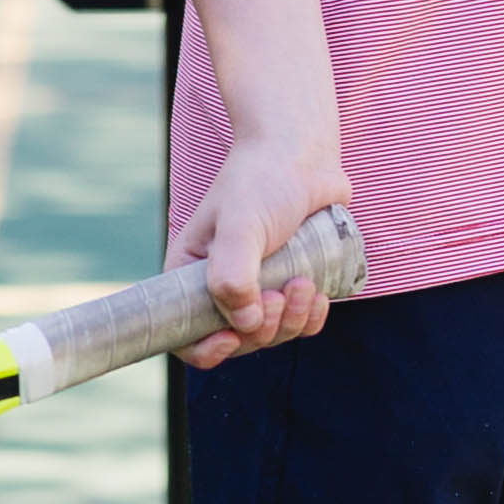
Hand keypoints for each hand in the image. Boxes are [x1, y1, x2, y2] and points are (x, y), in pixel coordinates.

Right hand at [170, 128, 352, 363]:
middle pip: (237, 339)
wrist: (302, 155)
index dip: (204, 349)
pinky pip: (301, 324)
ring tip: (304, 284)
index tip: (231, 338)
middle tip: (282, 293)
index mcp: (192, 274)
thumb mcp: (239, 223)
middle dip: (263, 328)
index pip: (185, 334)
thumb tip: (246, 324)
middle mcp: (222, 285)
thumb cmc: (261, 180)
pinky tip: (319, 295)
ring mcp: (260, 287)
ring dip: (292, 321)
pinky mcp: (291, 283)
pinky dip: (311, 318)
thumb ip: (233, 273)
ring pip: (273, 334)